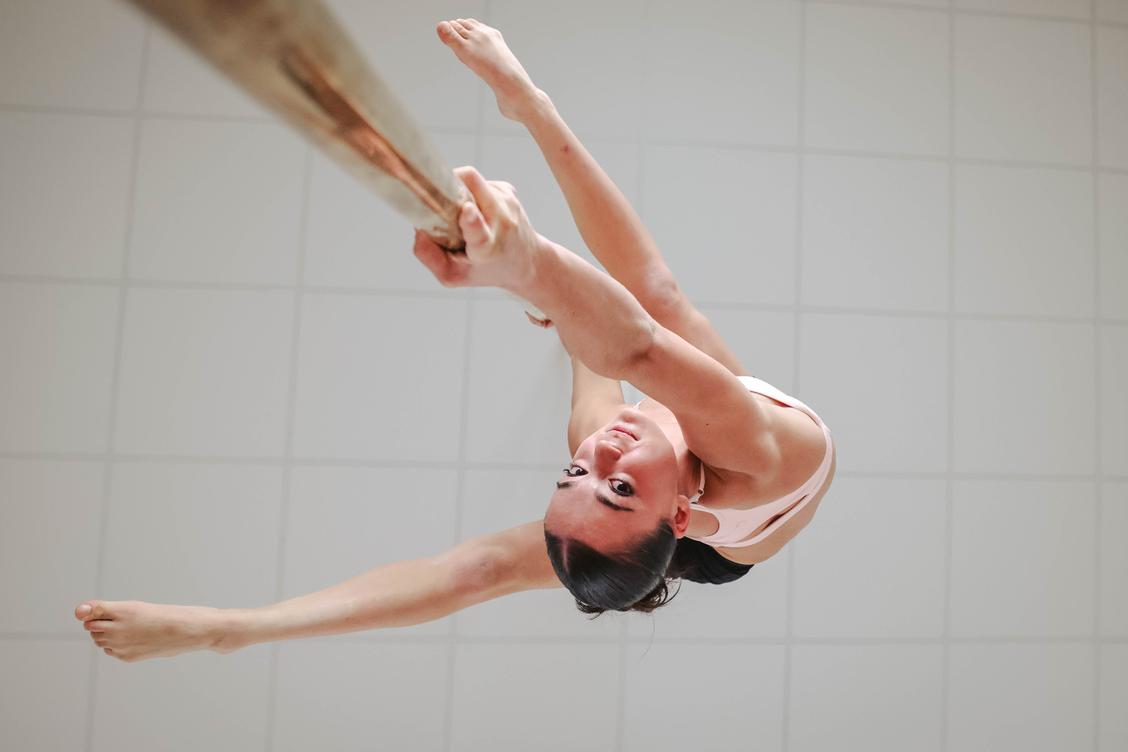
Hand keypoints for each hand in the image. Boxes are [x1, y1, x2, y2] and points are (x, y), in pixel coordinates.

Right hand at [413, 166, 540, 292]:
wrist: (528, 261)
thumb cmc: (486, 270)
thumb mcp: (454, 275)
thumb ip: (431, 258)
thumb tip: (418, 230)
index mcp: (487, 250)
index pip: (479, 235)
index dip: (471, 221)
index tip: (467, 211)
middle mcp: (502, 222)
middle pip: (471, 184)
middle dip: (444, 184)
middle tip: (433, 199)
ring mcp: (507, 202)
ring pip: (470, 179)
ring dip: (455, 190)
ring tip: (457, 212)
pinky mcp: (508, 189)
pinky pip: (477, 182)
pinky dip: (467, 191)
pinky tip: (474, 209)